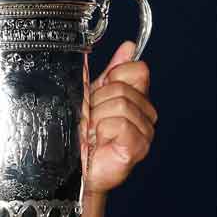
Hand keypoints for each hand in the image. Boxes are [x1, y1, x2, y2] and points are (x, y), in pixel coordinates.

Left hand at [83, 41, 155, 194]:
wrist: (71, 169)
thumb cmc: (79, 136)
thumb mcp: (89, 96)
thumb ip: (107, 73)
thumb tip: (128, 47)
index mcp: (135, 97)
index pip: (137, 69)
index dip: (112, 77)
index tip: (97, 93)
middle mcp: (145, 112)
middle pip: (122, 87)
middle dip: (96, 102)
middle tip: (90, 120)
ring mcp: (145, 130)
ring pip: (119, 105)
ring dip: (97, 118)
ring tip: (92, 132)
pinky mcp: (138, 146)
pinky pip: (119, 123)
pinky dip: (102, 130)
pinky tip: (99, 141)